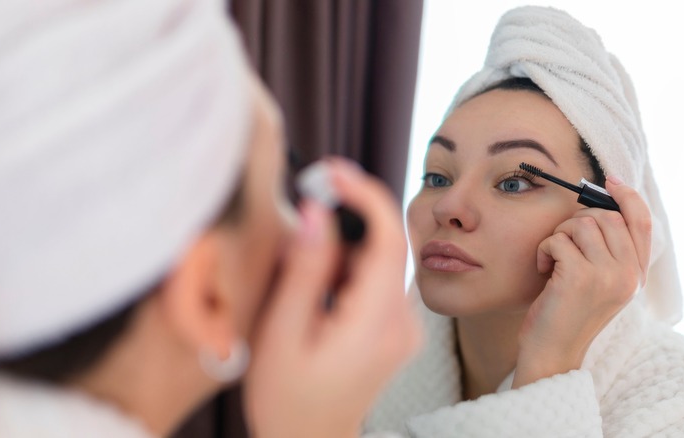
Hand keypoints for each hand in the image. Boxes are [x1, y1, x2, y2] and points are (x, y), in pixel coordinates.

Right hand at [244, 158, 421, 437]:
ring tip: (299, 275)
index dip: (365, 194)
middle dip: (345, 220)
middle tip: (301, 215)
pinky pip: (375, 280)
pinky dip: (346, 269)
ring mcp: (401, 328)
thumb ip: (303, 270)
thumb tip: (316, 213)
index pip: (389, 240)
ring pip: (378, 261)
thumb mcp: (282, 333)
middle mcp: (401, 324)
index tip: (332, 170)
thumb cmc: (286, 399)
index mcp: (376, 325)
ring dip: (341, 248)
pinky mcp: (393, 329)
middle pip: (385, 246)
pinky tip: (315, 290)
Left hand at [513, 176, 650, 387]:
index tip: (610, 180)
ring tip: (553, 259)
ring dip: (558, 235)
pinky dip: (544, 249)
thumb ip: (606, 250)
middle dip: (576, 221)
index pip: (642, 222)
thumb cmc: (565, 311)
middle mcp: (628, 274)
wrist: (551, 350)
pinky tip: (543, 269)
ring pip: (581, 223)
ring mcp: (607, 276)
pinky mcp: (580, 277)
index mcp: (636, 274)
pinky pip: (557, 239)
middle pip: (606, 216)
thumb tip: (599, 204)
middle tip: (561, 244)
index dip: (628, 196)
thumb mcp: (597, 281)